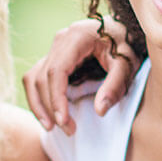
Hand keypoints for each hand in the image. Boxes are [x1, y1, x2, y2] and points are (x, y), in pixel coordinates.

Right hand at [23, 18, 138, 134]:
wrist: (124, 30)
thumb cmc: (126, 45)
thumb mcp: (127, 64)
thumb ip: (115, 85)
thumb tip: (100, 111)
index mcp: (77, 36)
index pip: (57, 70)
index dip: (56, 98)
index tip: (63, 120)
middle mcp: (61, 40)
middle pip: (43, 77)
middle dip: (51, 107)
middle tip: (69, 130)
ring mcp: (54, 47)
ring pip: (34, 78)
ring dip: (39, 105)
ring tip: (51, 127)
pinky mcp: (54, 57)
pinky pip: (36, 77)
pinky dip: (39, 98)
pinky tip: (48, 116)